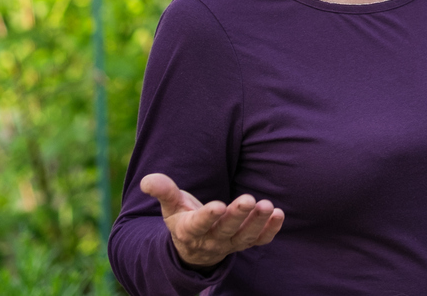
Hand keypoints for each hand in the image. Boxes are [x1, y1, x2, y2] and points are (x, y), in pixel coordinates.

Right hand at [140, 173, 284, 269]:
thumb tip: (147, 180)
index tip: (218, 205)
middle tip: (249, 199)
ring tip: (268, 206)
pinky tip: (279, 215)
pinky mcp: (245, 243)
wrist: (195, 245)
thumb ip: (163, 191)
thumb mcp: (171, 206)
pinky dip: (270, 230)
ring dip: (257, 222)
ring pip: (245, 237)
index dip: (208, 216)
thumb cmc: (183, 217)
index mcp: (189, 230)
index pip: (199, 224)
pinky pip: (259, 241)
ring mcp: (230, 244)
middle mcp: (211, 240)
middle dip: (238, 216)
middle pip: (226, 229)